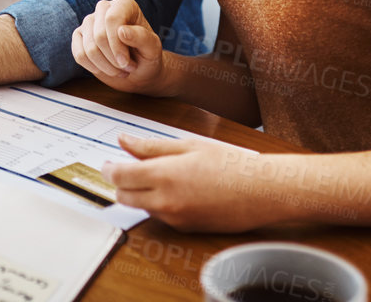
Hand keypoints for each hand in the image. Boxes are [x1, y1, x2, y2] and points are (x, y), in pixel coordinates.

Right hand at [71, 0, 168, 95]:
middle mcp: (104, 8)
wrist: (139, 71)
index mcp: (124, 4)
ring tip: (120, 70)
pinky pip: (79, 55)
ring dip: (106, 66)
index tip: (126, 62)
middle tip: (128, 67)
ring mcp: (89, 22)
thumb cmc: (147, 56)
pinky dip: (94, 68)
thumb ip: (142, 38)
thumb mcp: (153, 49)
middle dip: (113, 58)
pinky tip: (106, 69)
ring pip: (89, 48)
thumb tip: (122, 31)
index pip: (112, 19)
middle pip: (99, 35)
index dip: (117, 44)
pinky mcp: (79, 36)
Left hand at [101, 135, 275, 232]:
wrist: (261, 191)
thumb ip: (150, 146)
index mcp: (163, 175)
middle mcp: (165, 201)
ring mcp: (175, 218)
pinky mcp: (185, 229)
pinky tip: (177, 189)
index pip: (118, 176)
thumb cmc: (229, 163)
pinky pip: (161, 216)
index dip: (108, 168)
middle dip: (121, 182)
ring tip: (160, 175)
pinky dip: (159, 204)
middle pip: (123, 196)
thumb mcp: (188, 145)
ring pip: (141, 207)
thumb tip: (123, 141)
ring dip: (141, 193)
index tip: (108, 162)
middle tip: (128, 167)